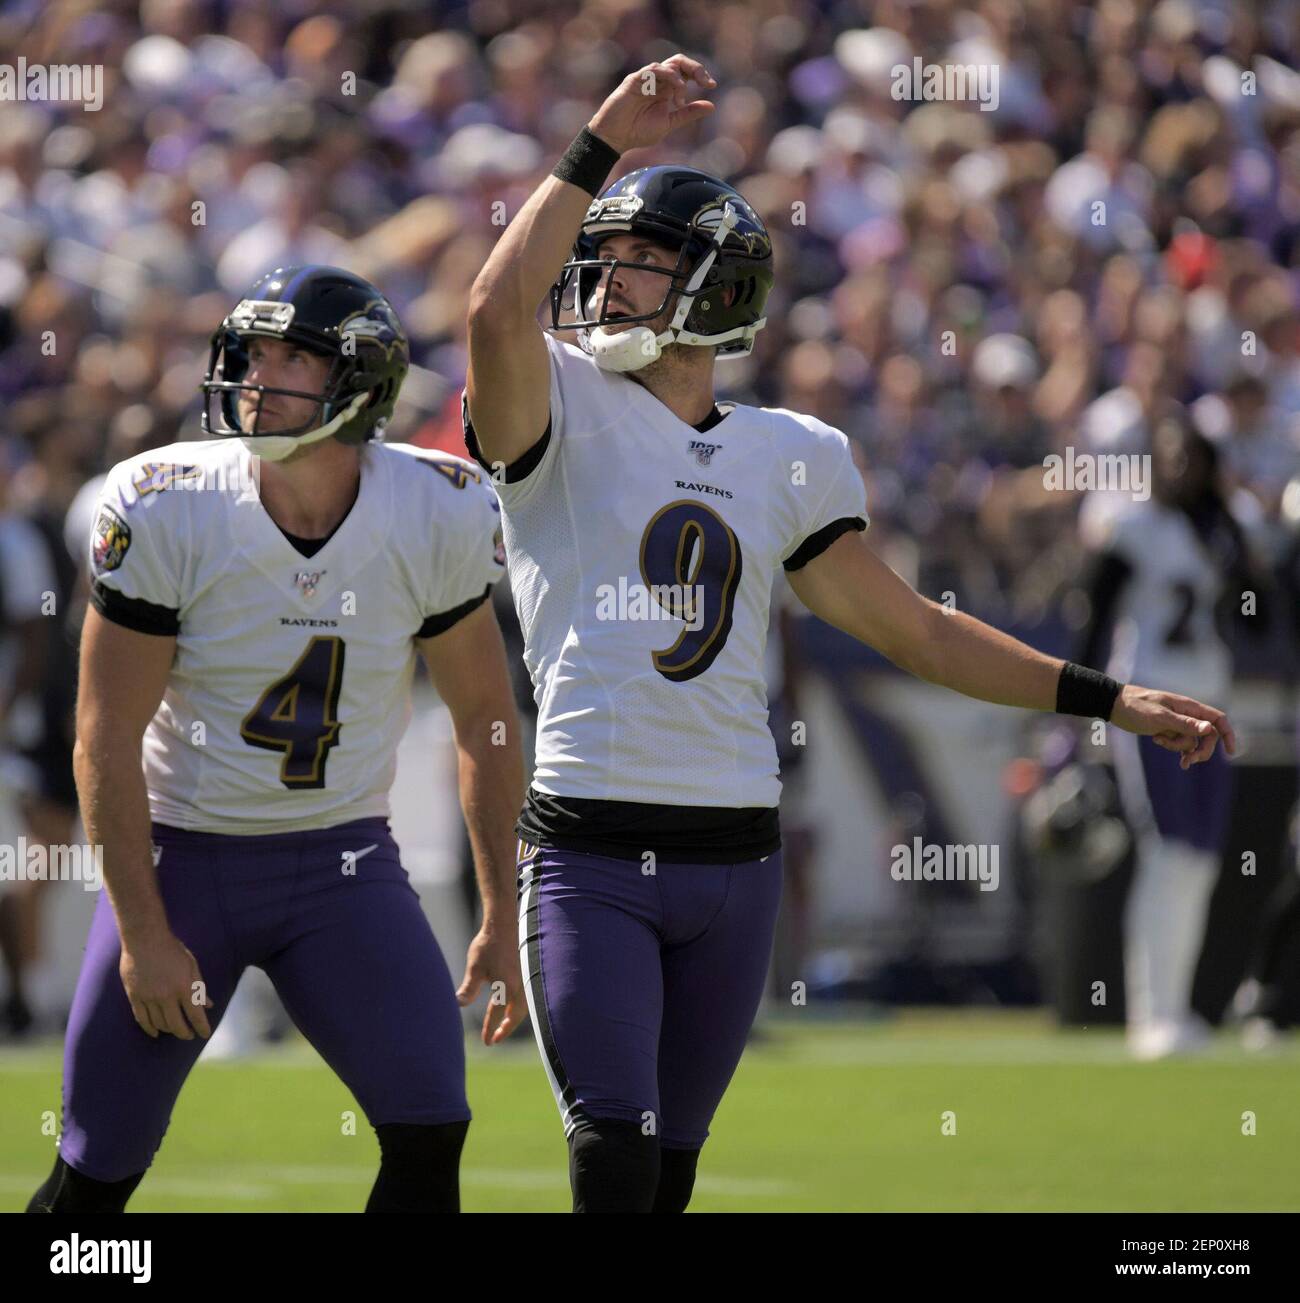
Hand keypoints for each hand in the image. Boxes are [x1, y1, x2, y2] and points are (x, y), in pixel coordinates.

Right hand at [119, 933, 212, 1038]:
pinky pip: (141, 1019)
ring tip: (174, 1030)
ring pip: (159, 1023)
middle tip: (189, 1035)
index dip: (201, 1027)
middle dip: (185, 1033)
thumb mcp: (191, 965)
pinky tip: (155, 1033)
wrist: (144, 938)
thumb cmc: (172, 949)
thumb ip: (199, 987)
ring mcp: (148, 998)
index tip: (205, 1034)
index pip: (195, 1015)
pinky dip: (149, 1028)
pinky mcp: (134, 997)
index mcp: (184, 987)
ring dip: (168, 1030)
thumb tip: (208, 1005)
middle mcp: (166, 996)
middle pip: (176, 1024)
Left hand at [457, 923, 525, 1044]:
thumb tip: (459, 1005)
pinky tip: (514, 1003)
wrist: (504, 922)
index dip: (491, 1029)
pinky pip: (528, 993)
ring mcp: (527, 977)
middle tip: (496, 1037)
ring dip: (515, 1017)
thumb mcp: (475, 967)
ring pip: (525, 1004)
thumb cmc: (489, 944)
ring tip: (505, 1023)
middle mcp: (521, 985)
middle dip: (507, 1028)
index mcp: (507, 987)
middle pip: (517, 1014)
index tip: (487, 1042)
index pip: (499, 1015)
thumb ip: (469, 988)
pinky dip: (521, 1004)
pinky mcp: (528, 970)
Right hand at [588, 54, 715, 154]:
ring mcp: (646, 78)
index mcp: (666, 89)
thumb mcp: (669, 123)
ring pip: (668, 64)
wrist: (615, 138)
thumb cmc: (638, 132)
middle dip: (696, 68)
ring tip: (680, 100)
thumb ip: (688, 114)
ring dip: (680, 80)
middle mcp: (657, 81)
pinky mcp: (635, 80)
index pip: (686, 72)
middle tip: (706, 82)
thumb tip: (712, 106)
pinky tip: (674, 90)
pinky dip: (667, 76)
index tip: (712, 86)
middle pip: (680, 62)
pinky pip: (653, 69)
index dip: (700, 74)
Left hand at [1109, 684, 1236, 768]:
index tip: (1230, 753)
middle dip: (1200, 750)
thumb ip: (1184, 724)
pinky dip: (1171, 746)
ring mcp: (1177, 723)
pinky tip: (1157, 742)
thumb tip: (1209, 729)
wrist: (1114, 704)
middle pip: (1207, 736)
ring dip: (1178, 748)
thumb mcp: (1160, 716)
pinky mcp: (1167, 730)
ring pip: (1190, 742)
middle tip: (1187, 762)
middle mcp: (1187, 714)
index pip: (1218, 720)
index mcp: (1189, 707)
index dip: (1227, 735)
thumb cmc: (1136, 706)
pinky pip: (1178, 743)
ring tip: (1158, 742)